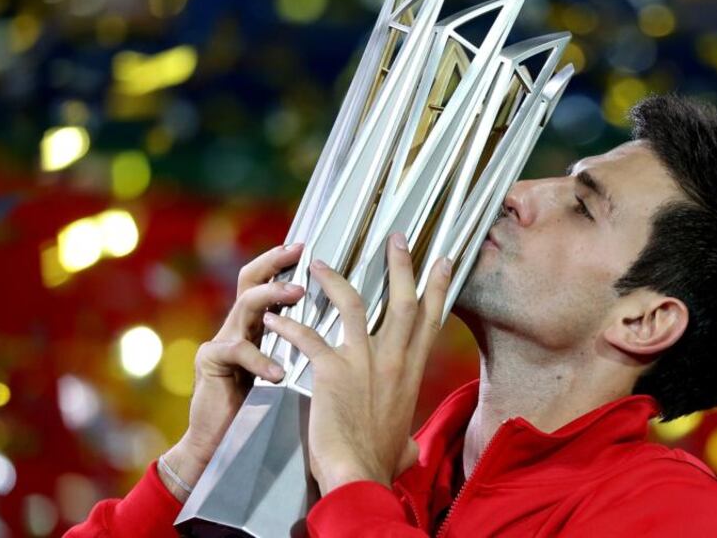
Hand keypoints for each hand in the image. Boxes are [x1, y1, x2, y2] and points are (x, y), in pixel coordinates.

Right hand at [160, 243, 305, 500]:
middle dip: (274, 262)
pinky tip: (279, 372)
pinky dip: (261, 359)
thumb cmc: (267, 411)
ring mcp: (223, 341)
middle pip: (251, 280)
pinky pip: (237, 351)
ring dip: (272, 297)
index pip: (270, 282)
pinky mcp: (211, 363)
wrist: (224, 448)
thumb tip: (354, 332)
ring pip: (245, 305)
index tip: (309, 246)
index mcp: (261, 327)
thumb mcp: (291, 372)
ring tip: (297, 295)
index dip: (284, 262)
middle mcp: (240, 327)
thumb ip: (308, 349)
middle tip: (299, 253)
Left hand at [263, 232, 451, 494]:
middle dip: (401, 265)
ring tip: (320, 262)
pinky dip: (289, 324)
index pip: (430, 319)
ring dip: (337, 279)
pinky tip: (273, 317)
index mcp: (411, 373)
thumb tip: (410, 449)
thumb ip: (406, 438)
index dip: (437, 286)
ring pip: (354, 304)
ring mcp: (363, 362)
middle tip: (396, 238)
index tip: (442, 260)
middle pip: (403, 300)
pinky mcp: (331, 371)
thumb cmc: (377, 465)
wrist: (358, 477)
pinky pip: (308, 335)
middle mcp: (393, 360)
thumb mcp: (402, 444)